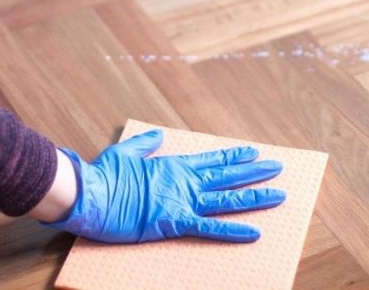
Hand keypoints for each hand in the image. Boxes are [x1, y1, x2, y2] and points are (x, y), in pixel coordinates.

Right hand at [45, 129, 285, 242]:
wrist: (90, 194)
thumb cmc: (103, 176)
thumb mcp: (126, 153)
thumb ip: (146, 145)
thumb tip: (158, 135)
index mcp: (173, 165)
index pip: (211, 160)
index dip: (234, 157)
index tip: (254, 153)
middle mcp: (183, 181)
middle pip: (227, 176)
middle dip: (254, 173)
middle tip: (278, 168)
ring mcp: (182, 201)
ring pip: (226, 199)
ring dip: (254, 198)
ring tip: (278, 195)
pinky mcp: (175, 222)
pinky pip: (210, 228)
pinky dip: (233, 231)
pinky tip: (254, 233)